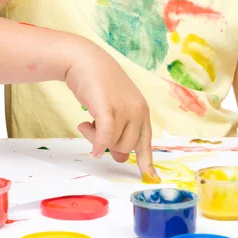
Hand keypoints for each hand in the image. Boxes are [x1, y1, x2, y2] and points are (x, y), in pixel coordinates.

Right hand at [65, 37, 159, 182]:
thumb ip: (121, 130)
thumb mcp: (116, 108)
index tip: (152, 178)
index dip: (147, 161)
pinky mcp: (107, 106)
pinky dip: (97, 142)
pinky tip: (85, 130)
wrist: (85, 59)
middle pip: (126, 148)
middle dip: (108, 145)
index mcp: (142, 111)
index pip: (146, 142)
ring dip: (95, 138)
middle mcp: (137, 110)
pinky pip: (105, 136)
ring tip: (87, 121)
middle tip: (93, 128)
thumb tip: (122, 158)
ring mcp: (124, 108)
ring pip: (112, 143)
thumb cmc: (99, 84)